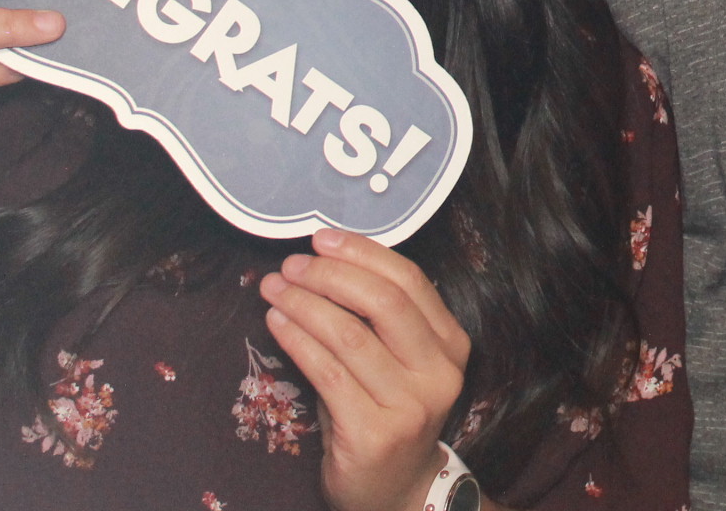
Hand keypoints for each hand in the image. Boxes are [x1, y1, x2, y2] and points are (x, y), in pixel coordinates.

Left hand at [262, 229, 470, 510]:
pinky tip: (276, 324)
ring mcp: (409, 406)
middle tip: (291, 265)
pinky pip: (327, 374)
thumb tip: (323, 262)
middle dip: (331, 276)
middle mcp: (439, 373)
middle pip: (384, 303)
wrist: (394, 491)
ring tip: (273, 289)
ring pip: (350, 335)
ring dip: (304, 305)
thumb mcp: (397, 364)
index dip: (364, 253)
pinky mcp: (373, 433)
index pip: (410, 282)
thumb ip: (378, 320)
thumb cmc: (387, 415)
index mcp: (452, 345)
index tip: (322, 239)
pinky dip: (297, 341)